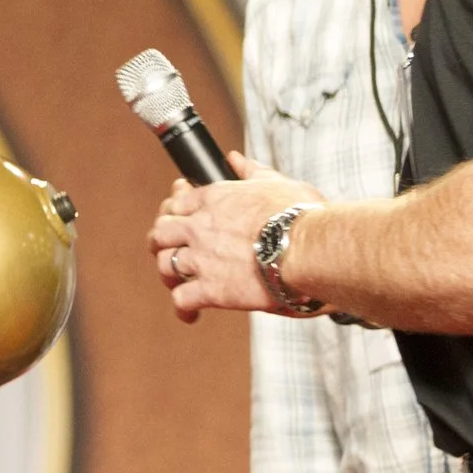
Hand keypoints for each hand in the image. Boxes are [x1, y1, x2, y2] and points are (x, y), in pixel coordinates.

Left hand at [149, 153, 325, 321]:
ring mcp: (203, 258)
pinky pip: (182, 299)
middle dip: (161, 243)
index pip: (177, 203)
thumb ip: (252, 171)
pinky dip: (183, 308)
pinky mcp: (212, 289)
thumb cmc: (302, 216)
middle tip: (170, 251)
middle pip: (161, 233)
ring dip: (169, 275)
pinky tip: (191, 312)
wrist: (311, 249)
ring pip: (165, 265)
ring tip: (179, 282)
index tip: (178, 219)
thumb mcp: (277, 183)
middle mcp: (201, 227)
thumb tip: (235, 159)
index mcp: (215, 199)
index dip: (174, 212)